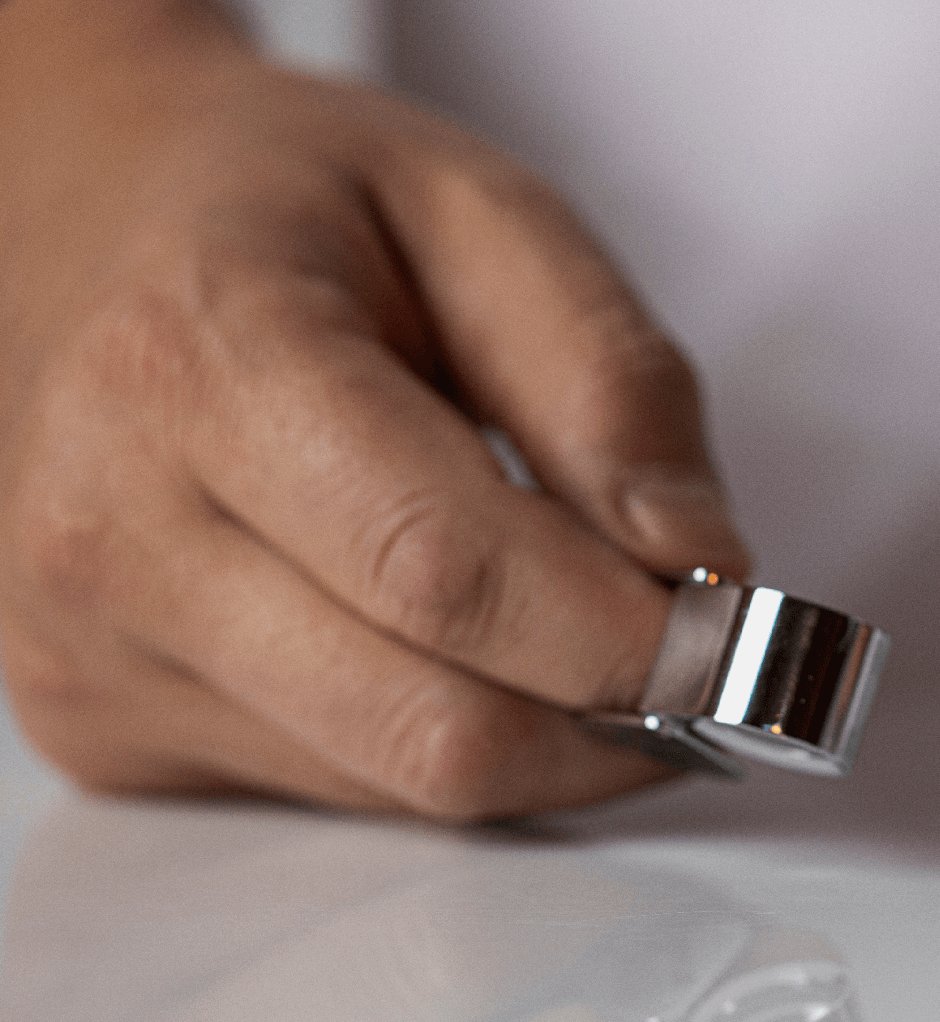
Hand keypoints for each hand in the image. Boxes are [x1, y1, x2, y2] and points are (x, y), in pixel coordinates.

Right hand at [0, 1, 750, 819]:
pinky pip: (343, 787)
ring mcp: (91, 647)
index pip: (445, 571)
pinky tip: (456, 637)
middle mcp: (111, 527)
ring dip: (544, 736)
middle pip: (432, 725)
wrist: (91, 224)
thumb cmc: (295, 210)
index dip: (626, 637)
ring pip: (399, 783)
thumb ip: (607, 382)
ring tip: (585, 627)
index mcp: (198, 359)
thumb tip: (699, 564)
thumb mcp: (484, 211)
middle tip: (706, 662)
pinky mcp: (104, 724)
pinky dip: (448, 732)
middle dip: (612, 719)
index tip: (742, 639)